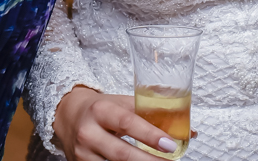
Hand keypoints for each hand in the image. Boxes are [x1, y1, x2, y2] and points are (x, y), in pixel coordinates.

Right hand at [53, 87, 177, 160]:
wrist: (67, 115)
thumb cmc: (102, 108)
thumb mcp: (122, 103)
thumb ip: (152, 114)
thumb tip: (189, 130)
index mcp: (101, 110)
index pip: (128, 123)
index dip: (150, 135)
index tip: (171, 144)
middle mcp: (89, 132)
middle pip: (122, 153)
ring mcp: (83, 153)